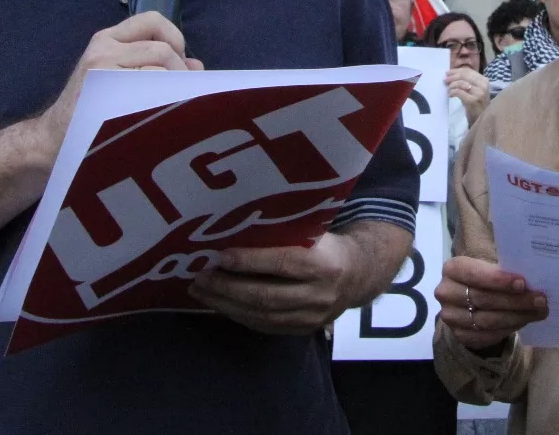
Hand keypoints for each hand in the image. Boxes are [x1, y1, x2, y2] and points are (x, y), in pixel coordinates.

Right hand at [36, 12, 201, 152]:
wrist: (54, 139)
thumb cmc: (92, 109)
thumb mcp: (120, 77)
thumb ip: (155, 65)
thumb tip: (197, 67)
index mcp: (109, 39)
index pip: (153, 21)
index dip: (175, 38)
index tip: (179, 64)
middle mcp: (104, 48)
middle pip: (162, 49)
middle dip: (180, 72)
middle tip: (181, 95)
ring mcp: (102, 71)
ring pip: (159, 69)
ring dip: (174, 89)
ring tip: (171, 107)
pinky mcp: (104, 96)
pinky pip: (148, 92)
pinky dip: (161, 102)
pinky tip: (159, 117)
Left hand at [188, 232, 358, 333]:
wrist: (359, 275)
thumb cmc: (327, 244)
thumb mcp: (315, 233)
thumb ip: (286, 234)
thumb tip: (236, 227)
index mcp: (324, 264)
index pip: (282, 264)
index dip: (249, 261)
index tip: (220, 256)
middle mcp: (319, 294)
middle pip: (266, 295)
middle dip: (227, 287)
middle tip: (200, 278)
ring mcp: (311, 317)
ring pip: (262, 315)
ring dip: (226, 304)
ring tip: (201, 292)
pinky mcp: (302, 330)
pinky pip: (264, 326)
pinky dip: (239, 315)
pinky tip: (220, 304)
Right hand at [434, 256, 547, 351]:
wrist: (467, 299)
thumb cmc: (484, 277)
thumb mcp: (489, 268)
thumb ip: (504, 272)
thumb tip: (533, 279)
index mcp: (452, 269)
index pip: (475, 275)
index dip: (498, 280)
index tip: (523, 283)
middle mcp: (446, 292)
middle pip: (484, 299)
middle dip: (515, 300)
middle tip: (540, 300)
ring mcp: (450, 316)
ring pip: (487, 320)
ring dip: (517, 316)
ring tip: (538, 311)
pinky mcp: (459, 335)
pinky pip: (487, 335)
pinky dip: (509, 329)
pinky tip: (524, 321)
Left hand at [446, 67, 489, 124]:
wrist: (481, 118)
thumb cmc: (476, 104)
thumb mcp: (474, 90)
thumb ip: (466, 81)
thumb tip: (451, 73)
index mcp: (484, 80)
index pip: (468, 71)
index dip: (456, 71)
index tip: (448, 72)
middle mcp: (483, 85)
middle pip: (464, 75)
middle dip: (452, 77)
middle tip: (445, 80)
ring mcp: (479, 93)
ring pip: (461, 83)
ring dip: (452, 85)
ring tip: (449, 89)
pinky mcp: (473, 100)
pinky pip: (458, 92)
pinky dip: (452, 92)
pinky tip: (450, 95)